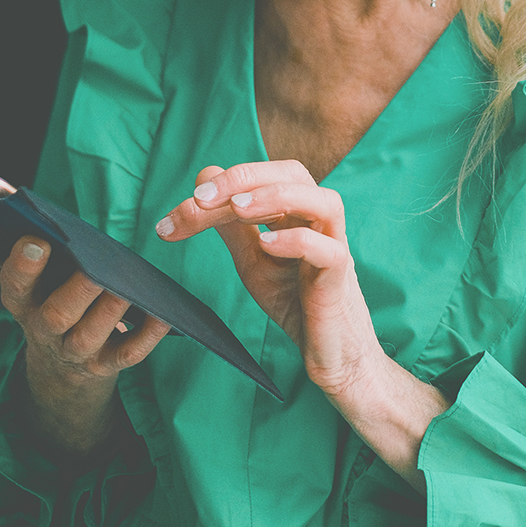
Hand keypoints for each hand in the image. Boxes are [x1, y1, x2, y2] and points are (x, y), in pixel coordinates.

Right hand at [0, 221, 169, 453]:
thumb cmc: (48, 304)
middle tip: (93, 270)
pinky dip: (147, 337)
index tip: (36, 240)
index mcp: (24, 304)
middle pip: (56, 316)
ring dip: (108, 314)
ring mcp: (77, 351)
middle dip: (74, 293)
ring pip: (90, 337)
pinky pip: (128, 355)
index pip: (15, 287)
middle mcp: (46, 330)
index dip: (23, 266)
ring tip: (126, 289)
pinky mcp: (107, 365)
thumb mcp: (22, 281)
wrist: (62, 372)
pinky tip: (163, 315)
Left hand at [156, 163, 450, 489]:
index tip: (184, 205)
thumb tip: (203, 184)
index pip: (263, 178)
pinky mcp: (340, 277)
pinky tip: (267, 244)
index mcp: (297, 212)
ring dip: (277, 197)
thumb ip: (232, 226)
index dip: (224, 182)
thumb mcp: (253, 261)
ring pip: (324, 201)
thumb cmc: (294, 301)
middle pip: (294, 174)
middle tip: (201, 195)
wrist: (326, 352)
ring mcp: (334, 245)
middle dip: (246, 176)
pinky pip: (329, 250)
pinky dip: (297, 241)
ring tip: (236, 208)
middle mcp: (319, 221)